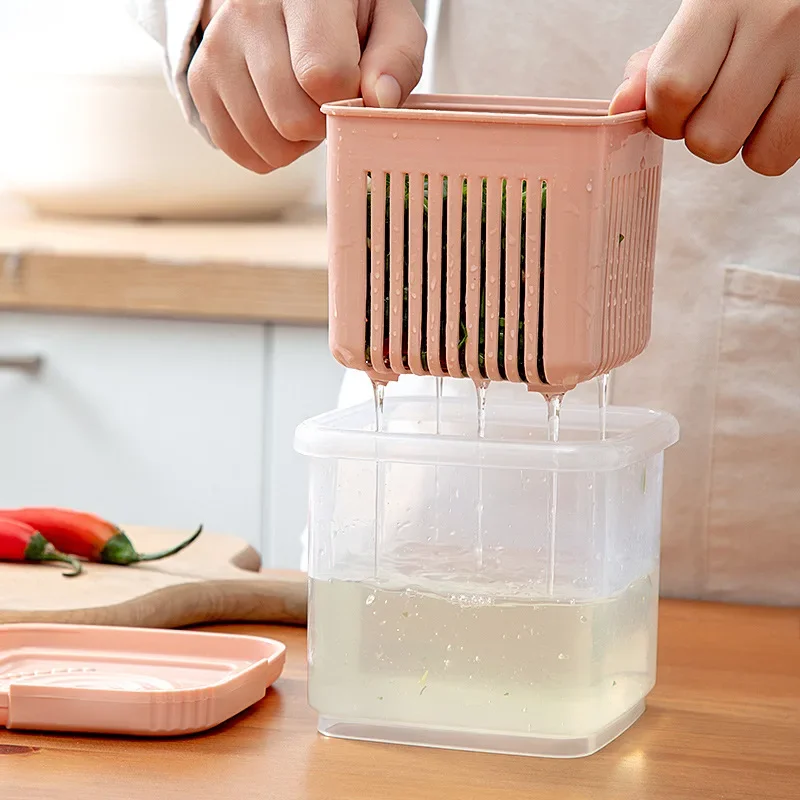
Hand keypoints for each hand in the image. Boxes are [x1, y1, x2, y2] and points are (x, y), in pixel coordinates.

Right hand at [189, 0, 425, 173]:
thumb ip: (397, 58)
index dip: (347, 100)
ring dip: (296, 142)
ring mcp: (218, 47)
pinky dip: (268, 151)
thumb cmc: (348, 16)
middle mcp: (250, 11)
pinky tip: (280, 117)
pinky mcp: (201, 80)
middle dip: (321, 125)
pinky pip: (239, 150)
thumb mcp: (389, 21)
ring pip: (266, 140)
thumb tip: (380, 99)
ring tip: (304, 105)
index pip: (323, 75)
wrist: (291, 2)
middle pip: (291, 117)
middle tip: (328, 101)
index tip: (353, 88)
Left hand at [610, 0, 799, 175]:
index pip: (672, 88)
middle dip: (701, 134)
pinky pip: (780, 155)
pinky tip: (773, 111)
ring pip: (750, 154)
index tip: (675, 106)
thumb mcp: (700, 22)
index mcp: (722, 1)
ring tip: (749, 106)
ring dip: (740, 143)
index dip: (664, 116)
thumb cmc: (749, 11)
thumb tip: (621, 108)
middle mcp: (772, 24)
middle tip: (716, 105)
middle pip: (708, 136)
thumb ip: (657, 64)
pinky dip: (771, 146)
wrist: (796, 0)